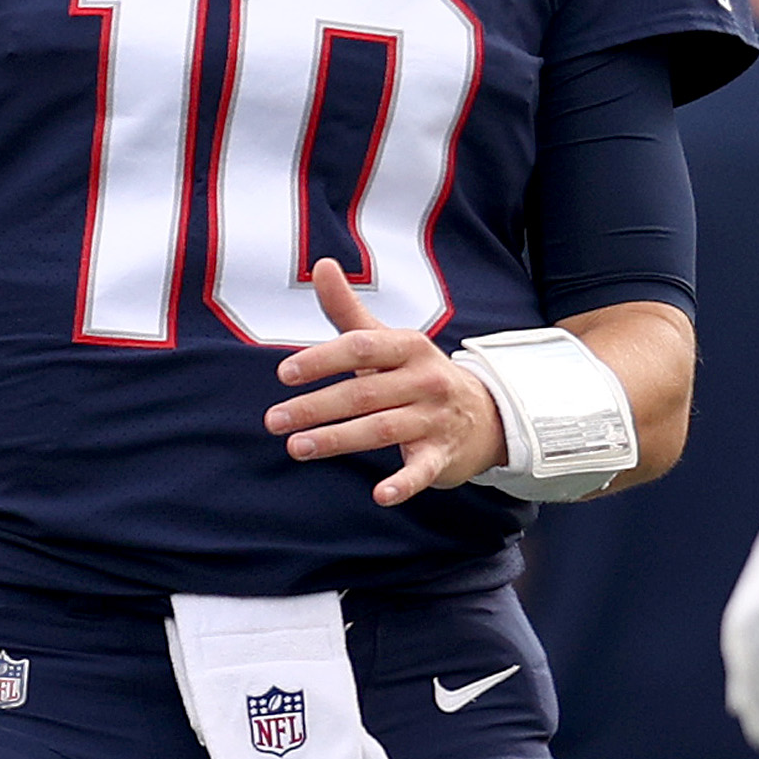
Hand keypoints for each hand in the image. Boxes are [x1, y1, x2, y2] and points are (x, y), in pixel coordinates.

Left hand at [264, 258, 505, 506]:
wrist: (485, 414)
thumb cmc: (415, 373)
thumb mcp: (386, 339)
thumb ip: (348, 308)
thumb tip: (321, 263)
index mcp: (408, 347)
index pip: (361, 347)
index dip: (322, 359)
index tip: (283, 374)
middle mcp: (424, 380)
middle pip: (364, 393)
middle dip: (316, 407)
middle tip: (273, 420)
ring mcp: (435, 419)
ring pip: (383, 429)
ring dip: (338, 440)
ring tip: (297, 448)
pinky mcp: (443, 456)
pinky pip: (423, 470)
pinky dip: (403, 483)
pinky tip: (379, 496)